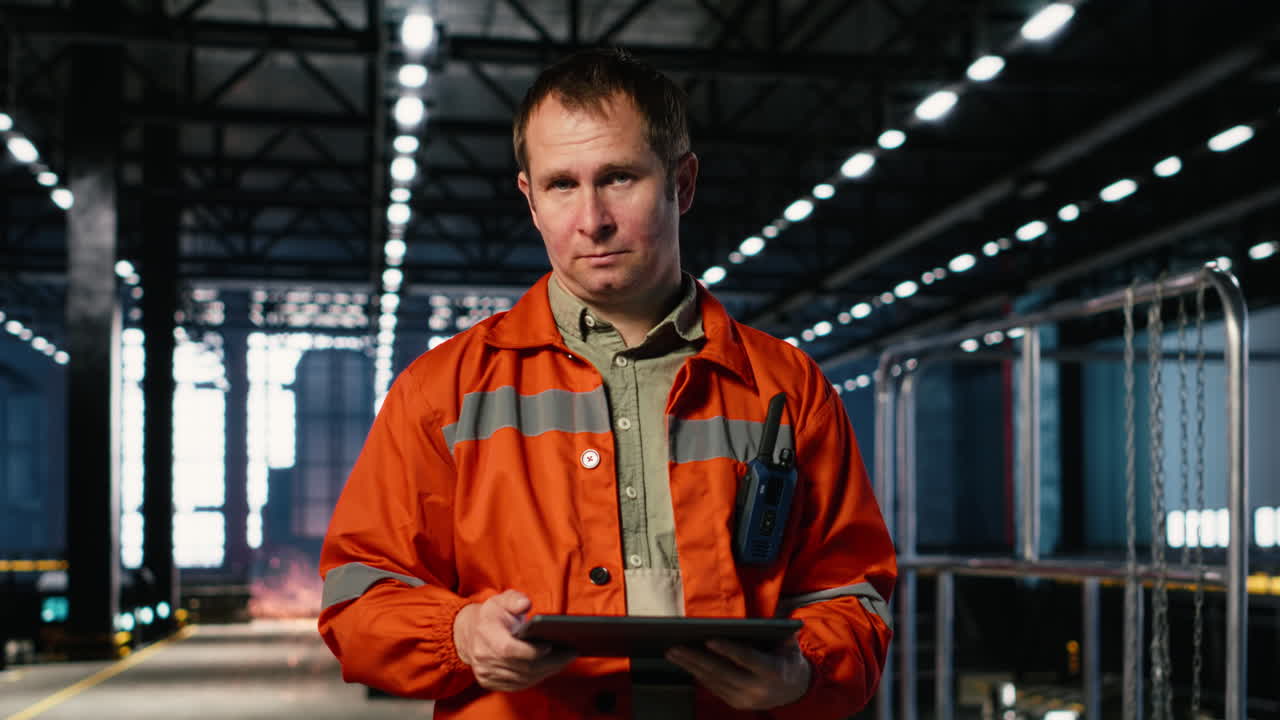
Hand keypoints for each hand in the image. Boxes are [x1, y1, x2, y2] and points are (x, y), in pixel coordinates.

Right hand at [452, 589, 575, 691]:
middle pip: (521, 667)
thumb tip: (525, 604)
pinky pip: (519, 684)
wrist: (468, 634)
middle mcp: (483, 657)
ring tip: (566, 659)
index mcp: (485, 634)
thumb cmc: (491, 616)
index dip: (531, 651)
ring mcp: (486, 673)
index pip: (509, 649)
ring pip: (523, 678)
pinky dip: (537, 677)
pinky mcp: (491, 683)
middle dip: (550, 662)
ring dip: (547, 671)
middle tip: (570, 653)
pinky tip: (551, 667)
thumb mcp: (501, 600)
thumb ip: (514, 599)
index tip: (550, 644)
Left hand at [665, 636, 810, 710]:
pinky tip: (686, 664)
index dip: (727, 649)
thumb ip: (779, 632)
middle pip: (722, 672)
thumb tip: (768, 615)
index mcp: (772, 671)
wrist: (794, 692)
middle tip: (675, 647)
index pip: (746, 659)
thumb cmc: (788, 660)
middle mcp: (757, 689)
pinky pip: (714, 688)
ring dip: (691, 667)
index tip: (709, 639)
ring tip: (673, 653)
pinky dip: (699, 675)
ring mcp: (746, 699)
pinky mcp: (737, 704)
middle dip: (696, 659)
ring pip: (714, 682)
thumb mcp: (790, 645)